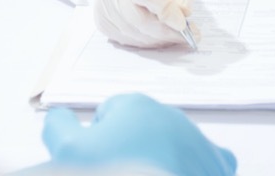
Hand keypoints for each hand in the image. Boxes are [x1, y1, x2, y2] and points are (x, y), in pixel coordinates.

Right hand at [42, 93, 236, 175]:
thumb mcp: (68, 150)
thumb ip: (58, 125)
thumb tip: (59, 115)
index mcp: (135, 104)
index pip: (108, 116)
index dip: (98, 141)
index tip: (102, 160)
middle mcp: (171, 115)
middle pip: (141, 128)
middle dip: (131, 147)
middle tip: (125, 172)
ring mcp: (197, 139)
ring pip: (173, 143)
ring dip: (161, 158)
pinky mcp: (216, 164)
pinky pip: (207, 159)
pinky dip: (195, 169)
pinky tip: (180, 175)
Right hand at [93, 0, 196, 47]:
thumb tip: (184, 14)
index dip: (163, 9)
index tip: (183, 23)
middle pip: (140, 19)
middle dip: (167, 31)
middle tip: (188, 36)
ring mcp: (104, 9)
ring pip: (137, 35)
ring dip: (160, 39)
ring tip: (174, 34)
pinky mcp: (103, 24)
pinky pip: (130, 42)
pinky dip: (148, 42)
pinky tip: (157, 34)